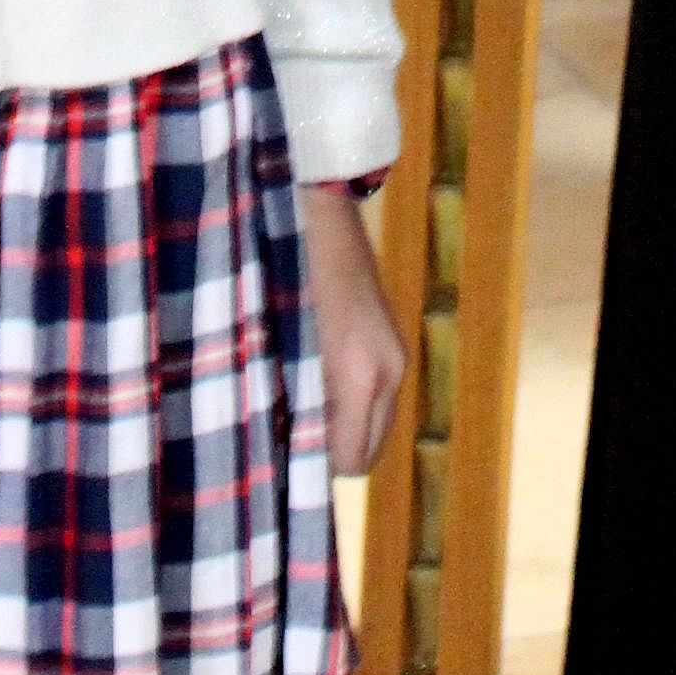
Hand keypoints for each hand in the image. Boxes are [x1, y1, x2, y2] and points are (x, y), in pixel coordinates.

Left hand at [300, 186, 403, 474]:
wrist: (317, 206)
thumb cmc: (283, 275)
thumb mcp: (280, 347)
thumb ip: (290, 403)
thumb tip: (284, 455)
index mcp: (361, 375)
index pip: (349, 460)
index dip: (313, 468)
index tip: (280, 454)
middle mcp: (389, 369)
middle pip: (368, 452)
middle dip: (331, 453)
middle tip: (287, 435)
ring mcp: (395, 353)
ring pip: (374, 425)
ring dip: (342, 427)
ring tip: (296, 403)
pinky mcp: (391, 339)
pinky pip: (376, 397)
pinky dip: (351, 403)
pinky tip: (315, 378)